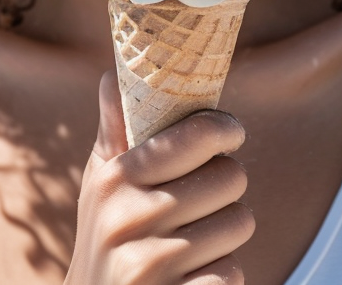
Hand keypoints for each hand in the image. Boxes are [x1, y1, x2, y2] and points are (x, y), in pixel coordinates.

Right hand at [65, 72, 254, 284]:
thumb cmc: (106, 239)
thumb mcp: (101, 187)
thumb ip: (114, 134)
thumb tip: (111, 76)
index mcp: (116, 178)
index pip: (194, 135)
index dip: (222, 129)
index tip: (229, 132)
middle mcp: (129, 218)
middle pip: (229, 177)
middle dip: (226, 189)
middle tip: (205, 199)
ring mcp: (151, 264)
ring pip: (239, 224)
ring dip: (227, 234)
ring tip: (196, 240)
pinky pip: (232, 273)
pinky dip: (222, 275)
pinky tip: (193, 276)